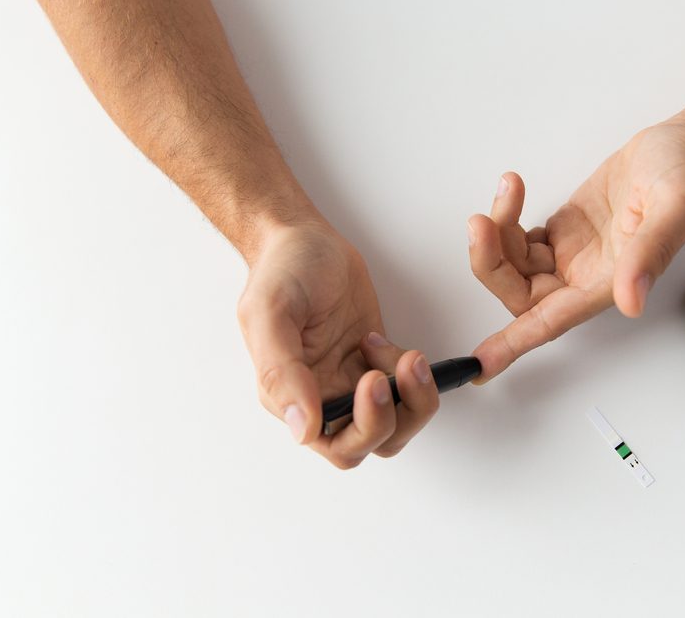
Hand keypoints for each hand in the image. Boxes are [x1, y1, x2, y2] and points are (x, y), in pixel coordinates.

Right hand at [237, 220, 438, 467]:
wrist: (305, 241)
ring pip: (394, 424)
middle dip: (395, 415)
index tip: (371, 380)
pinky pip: (405, 393)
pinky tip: (391, 344)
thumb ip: (281, 372)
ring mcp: (350, 382)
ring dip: (413, 400)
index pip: (335, 443)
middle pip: (370, 442)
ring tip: (410, 358)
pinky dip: (413, 376)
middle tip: (403, 369)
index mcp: (290, 396)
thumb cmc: (282, 271)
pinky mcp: (376, 364)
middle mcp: (322, 397)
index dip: (364, 424)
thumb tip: (303, 429)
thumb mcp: (271, 312)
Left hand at [467, 118, 684, 379]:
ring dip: (497, 235)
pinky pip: (520, 242)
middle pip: (520, 293)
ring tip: (508, 191)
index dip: (514, 345)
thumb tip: (630, 299)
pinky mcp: (566, 231)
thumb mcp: (675, 206)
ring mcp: (574, 254)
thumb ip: (650, 253)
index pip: (551, 323)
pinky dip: (506, 221)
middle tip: (482, 223)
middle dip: (491, 264)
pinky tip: (512, 194)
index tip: (480, 364)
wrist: (684, 146)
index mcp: (609, 282)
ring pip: (515, 266)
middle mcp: (587, 275)